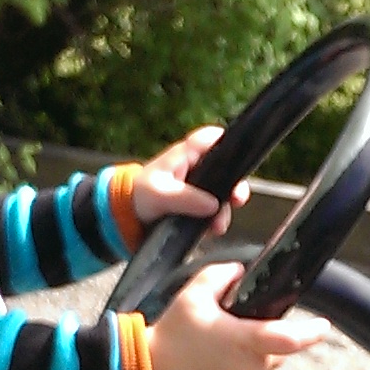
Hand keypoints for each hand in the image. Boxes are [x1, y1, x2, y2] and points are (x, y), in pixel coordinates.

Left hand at [133, 126, 249, 236]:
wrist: (130, 218)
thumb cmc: (141, 195)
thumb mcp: (159, 194)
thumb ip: (185, 198)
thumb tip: (213, 205)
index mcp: (185, 155)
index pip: (211, 138)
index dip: (228, 142)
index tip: (239, 158)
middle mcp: (197, 168)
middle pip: (227, 169)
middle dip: (235, 186)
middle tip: (237, 199)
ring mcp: (201, 188)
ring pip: (224, 194)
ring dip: (225, 210)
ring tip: (217, 226)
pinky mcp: (200, 206)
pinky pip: (216, 211)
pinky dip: (217, 221)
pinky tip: (211, 231)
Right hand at [148, 264, 327, 369]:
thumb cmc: (172, 333)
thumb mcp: (193, 294)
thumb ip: (221, 275)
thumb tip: (241, 271)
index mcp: (246, 342)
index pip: (290, 339)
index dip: (311, 333)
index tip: (323, 327)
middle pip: (275, 353)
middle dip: (264, 341)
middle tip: (233, 332)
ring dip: (251, 361)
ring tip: (217, 352)